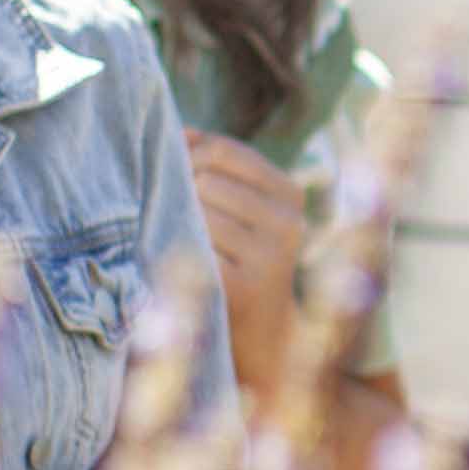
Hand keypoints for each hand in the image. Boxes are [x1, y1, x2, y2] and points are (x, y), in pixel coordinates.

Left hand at [185, 128, 307, 391]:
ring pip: (195, 211)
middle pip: (204, 179)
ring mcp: (267, 256)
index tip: (179, 181)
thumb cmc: (242, 261)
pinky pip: (190, 247)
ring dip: (178, 225)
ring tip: (185, 246)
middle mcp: (288, 223)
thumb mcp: (244, 209)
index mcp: (291, 194)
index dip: (188, 158)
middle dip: (181, 194)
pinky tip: (184, 270)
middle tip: (180, 220)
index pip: (222, 150)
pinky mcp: (242, 287)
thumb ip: (214, 165)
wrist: (264, 341)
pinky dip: (177, 253)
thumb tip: (179, 128)